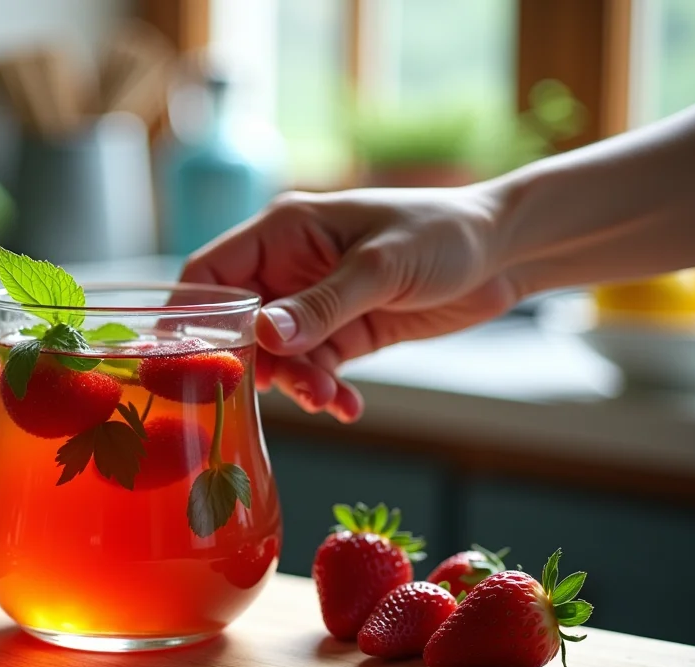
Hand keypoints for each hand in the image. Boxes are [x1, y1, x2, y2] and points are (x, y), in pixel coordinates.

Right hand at [180, 187, 518, 422]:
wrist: (505, 252)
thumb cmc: (443, 234)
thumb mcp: (380, 268)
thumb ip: (321, 305)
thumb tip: (266, 337)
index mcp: (283, 232)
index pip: (211, 275)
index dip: (193, 317)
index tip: (189, 363)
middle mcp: (288, 268)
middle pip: (241, 326)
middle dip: (260, 365)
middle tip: (287, 391)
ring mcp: (315, 304)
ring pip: (280, 357)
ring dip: (300, 383)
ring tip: (331, 399)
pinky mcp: (343, 332)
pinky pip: (316, 370)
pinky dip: (327, 391)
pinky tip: (348, 406)